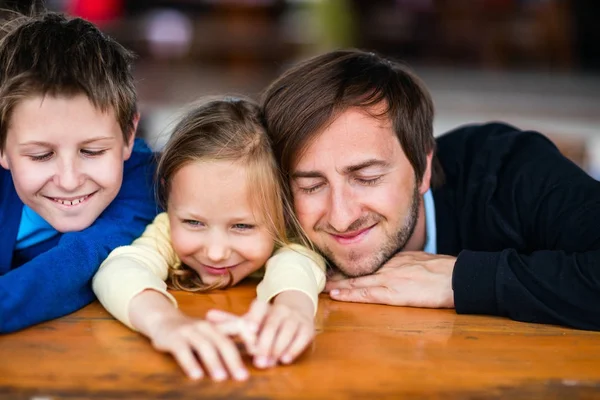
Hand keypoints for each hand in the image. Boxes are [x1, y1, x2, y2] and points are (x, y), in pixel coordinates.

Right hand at [146, 311, 248, 381]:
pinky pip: (183, 351)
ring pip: (205, 346)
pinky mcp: (173, 338)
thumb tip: (256, 349)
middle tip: (242, 377)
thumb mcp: (213, 332)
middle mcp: (206, 326)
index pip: (239, 329)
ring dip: (214, 363)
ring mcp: (189, 331)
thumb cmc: (193, 331)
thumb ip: (232, 338)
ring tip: (221, 378)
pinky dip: (190, 363)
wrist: (163, 320)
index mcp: (218, 325)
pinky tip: (197, 376)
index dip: (250, 340)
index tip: (260, 355)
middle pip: (223, 342)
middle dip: (233, 360)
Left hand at [207, 293, 314, 368]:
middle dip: (265, 343)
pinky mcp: (306, 328)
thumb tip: (207, 316)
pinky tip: (285, 359)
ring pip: (287, 332)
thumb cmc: (266, 319)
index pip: (259, 309)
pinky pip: (301, 338)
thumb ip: (230, 320)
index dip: (254, 319)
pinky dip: (293, 349)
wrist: (295, 310)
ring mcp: (294, 318)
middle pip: (272, 325)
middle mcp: (280, 310)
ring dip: (278, 348)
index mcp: (264, 306)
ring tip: (269, 362)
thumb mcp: (249, 318)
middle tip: (257, 360)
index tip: (249, 330)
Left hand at [325, 251, 455, 307]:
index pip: (367, 263)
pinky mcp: (393, 293)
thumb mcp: (421, 262)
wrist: (457, 277)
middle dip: (336, 274)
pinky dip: (349, 294)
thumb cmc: (444, 271)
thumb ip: (406, 265)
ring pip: (356, 282)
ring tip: (320, 285)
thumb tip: (399, 270)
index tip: (333, 268)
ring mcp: (389, 279)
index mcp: (396, 260)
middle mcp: (388, 267)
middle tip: (318, 275)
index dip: (348, 267)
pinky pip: (366, 294)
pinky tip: (337, 295)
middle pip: (357, 271)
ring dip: (336, 284)